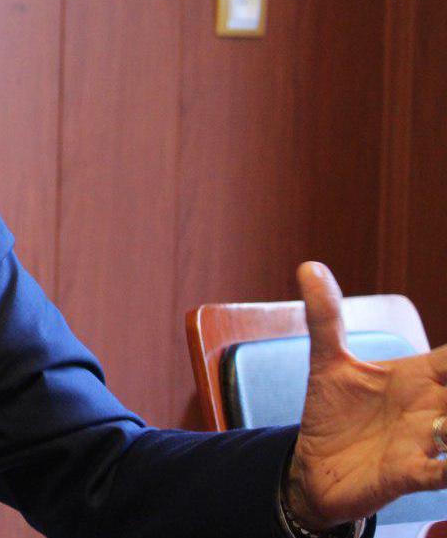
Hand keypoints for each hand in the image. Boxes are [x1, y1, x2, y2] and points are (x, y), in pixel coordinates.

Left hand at [286, 261, 446, 529]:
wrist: (314, 468)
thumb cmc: (334, 412)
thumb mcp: (328, 361)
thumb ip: (325, 316)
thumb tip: (308, 265)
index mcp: (421, 376)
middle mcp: (432, 408)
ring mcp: (424, 443)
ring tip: (446, 422)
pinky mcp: (408, 475)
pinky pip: (439, 475)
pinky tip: (445, 467)